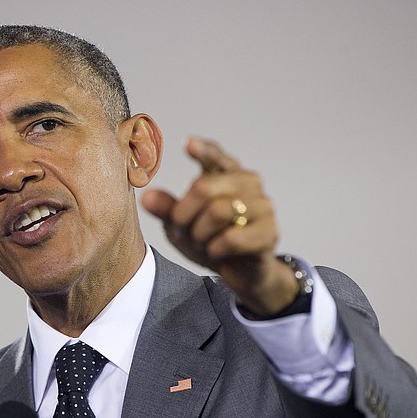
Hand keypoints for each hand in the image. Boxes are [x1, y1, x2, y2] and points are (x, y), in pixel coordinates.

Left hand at [140, 137, 298, 316]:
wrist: (239, 273)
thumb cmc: (211, 241)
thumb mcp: (182, 225)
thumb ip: (167, 209)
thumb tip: (146, 197)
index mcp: (226, 174)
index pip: (215, 156)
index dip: (203, 150)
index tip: (189, 144)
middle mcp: (248, 183)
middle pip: (204, 187)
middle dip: (184, 214)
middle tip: (183, 230)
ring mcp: (262, 205)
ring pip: (218, 212)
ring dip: (200, 234)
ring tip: (203, 243)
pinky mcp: (269, 231)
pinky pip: (232, 237)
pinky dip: (215, 249)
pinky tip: (217, 252)